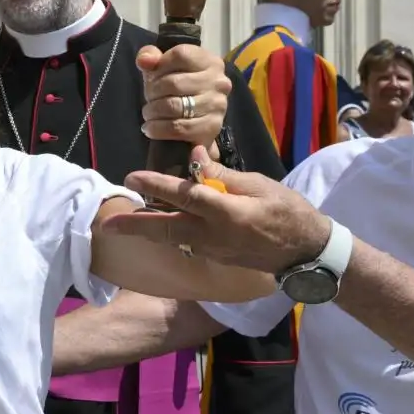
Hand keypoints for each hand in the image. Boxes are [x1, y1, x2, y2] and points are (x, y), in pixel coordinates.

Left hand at [107, 146, 330, 272]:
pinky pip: (186, 243)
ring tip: (125, 222)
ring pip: (173, 239)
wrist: (306, 252)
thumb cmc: (288, 211)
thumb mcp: (259, 185)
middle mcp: (214, 235)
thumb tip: (195, 156)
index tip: (132, 177)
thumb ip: (223, 174)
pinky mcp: (215, 257)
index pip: (184, 195)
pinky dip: (169, 234)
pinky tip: (159, 224)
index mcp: (226, 212)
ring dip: (149, 230)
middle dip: (135, 226)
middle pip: (166, 229)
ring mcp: (213, 250)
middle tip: (107, 225)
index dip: (157, 184)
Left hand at [137, 45, 229, 152]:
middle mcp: (218, 81)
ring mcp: (217, 105)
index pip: (180, 55)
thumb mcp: (163, 67)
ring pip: (174, 106)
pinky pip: (178, 128)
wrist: (195, 119)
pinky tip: (150, 128)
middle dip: (153, 92)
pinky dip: (158, 129)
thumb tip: (144, 61)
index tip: (153, 77)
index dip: (159, 67)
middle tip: (149, 99)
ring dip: (153, 111)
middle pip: (173, 83)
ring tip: (149, 113)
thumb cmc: (177, 87)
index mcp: (209, 61)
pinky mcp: (211, 127)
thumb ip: (151, 56)